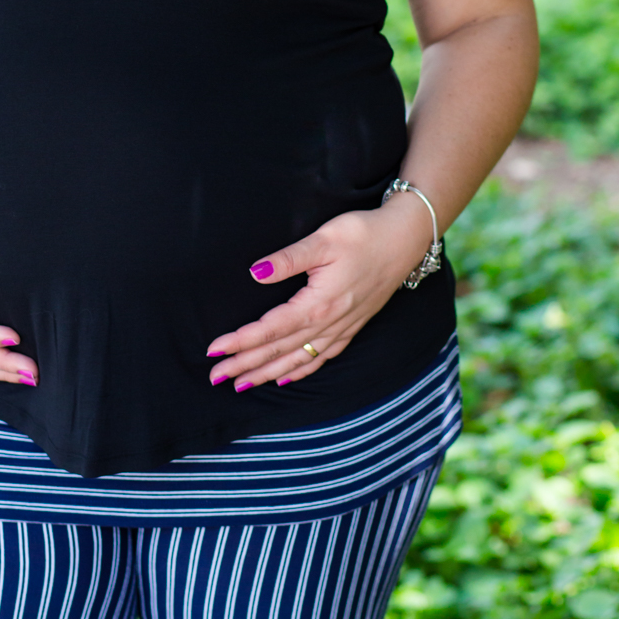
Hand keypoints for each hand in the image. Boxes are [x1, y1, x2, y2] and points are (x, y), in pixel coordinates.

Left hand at [206, 192, 432, 390]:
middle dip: (246, 365)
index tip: (213, 351)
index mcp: (318, 304)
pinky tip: (285, 379)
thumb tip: (255, 273)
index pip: (269, 330)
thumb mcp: (323, 240)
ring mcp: (342, 328)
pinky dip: (300, 371)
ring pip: (298, 360)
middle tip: (215, 377)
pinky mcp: (352, 326)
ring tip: (241, 384)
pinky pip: (321, 358)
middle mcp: (329, 324)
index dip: (240, 341)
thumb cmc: (363, 235)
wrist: (405, 239)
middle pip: (279, 351)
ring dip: (267, 373)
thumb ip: (287, 259)